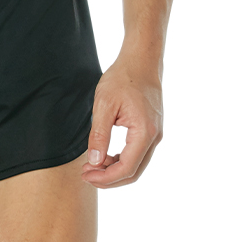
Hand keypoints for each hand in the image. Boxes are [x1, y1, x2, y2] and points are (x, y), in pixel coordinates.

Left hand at [83, 56, 163, 187]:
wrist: (141, 61)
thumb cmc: (122, 79)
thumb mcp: (104, 105)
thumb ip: (99, 135)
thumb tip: (95, 162)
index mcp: (144, 132)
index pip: (126, 168)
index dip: (105, 178)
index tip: (85, 175)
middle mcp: (154, 137)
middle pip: (134, 173)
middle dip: (108, 179)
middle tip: (85, 174)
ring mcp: (155, 135)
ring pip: (137, 166)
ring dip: (114, 171)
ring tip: (92, 166)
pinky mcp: (151, 131)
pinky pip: (138, 155)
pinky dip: (121, 161)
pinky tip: (104, 156)